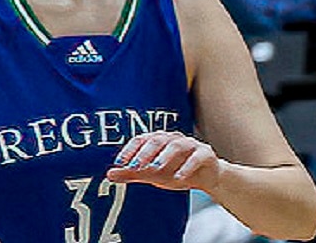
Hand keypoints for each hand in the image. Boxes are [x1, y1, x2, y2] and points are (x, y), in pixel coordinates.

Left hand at [104, 131, 219, 191]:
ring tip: (155, 169)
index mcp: (159, 140)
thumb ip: (132, 173)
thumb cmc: (176, 171)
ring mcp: (191, 145)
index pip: (142, 139)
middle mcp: (174, 139)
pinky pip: (197, 157)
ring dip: (165, 156)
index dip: (130, 149)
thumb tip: (109, 174)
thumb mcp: (152, 174)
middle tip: (135, 167)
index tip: (120, 162)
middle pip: (158, 140)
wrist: (206, 176)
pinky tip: (179, 177)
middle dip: (145, 153)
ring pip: (178, 145)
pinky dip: (188, 166)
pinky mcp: (205, 154)